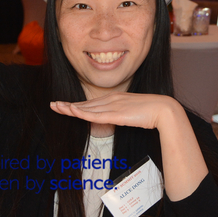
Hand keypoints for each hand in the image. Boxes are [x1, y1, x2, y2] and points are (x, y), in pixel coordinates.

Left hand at [50, 92, 181, 130]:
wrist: (163, 109)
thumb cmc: (153, 112)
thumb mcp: (134, 112)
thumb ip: (125, 113)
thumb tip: (121, 118)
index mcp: (117, 98)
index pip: (93, 103)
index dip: (78, 104)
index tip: (67, 106)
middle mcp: (112, 99)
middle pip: (86, 104)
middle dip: (68, 105)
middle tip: (54, 104)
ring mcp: (113, 106)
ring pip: (87, 108)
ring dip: (70, 108)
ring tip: (56, 107)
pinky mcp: (115, 114)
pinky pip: (94, 114)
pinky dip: (81, 113)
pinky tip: (71, 111)